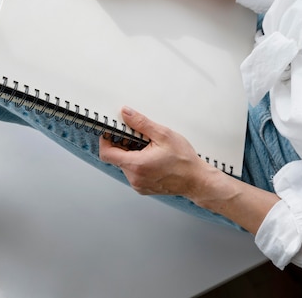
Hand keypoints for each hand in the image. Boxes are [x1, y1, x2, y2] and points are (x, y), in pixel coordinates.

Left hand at [98, 106, 217, 196]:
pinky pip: (133, 173)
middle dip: (123, 145)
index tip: (112, 132)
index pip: (106, 153)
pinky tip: (152, 158)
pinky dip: (138, 163)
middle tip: (139, 137)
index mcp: (136, 164)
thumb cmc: (184, 160)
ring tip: (150, 149)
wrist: (196, 180)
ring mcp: (138, 185)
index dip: (105, 140)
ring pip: (125, 165)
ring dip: (132, 154)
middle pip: (116, 158)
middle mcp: (134, 178)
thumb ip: (141, 123)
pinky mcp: (143, 188)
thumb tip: (126, 113)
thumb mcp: (163, 135)